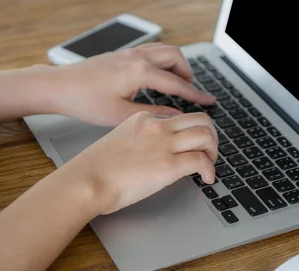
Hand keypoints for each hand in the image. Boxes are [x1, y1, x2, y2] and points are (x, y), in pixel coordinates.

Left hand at [49, 43, 214, 125]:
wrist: (58, 86)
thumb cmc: (85, 101)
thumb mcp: (122, 114)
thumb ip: (154, 113)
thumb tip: (175, 115)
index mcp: (140, 71)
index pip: (177, 83)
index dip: (196, 94)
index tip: (209, 100)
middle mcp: (137, 57)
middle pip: (176, 57)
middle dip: (188, 73)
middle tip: (191, 91)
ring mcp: (129, 52)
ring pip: (165, 50)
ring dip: (176, 64)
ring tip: (178, 83)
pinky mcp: (122, 53)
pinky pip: (152, 50)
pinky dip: (163, 61)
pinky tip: (158, 75)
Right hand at [65, 111, 217, 214]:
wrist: (85, 181)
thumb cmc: (95, 169)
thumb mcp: (120, 140)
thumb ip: (141, 139)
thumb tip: (159, 152)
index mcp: (143, 119)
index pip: (180, 117)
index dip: (192, 130)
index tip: (194, 143)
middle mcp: (157, 127)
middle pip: (201, 119)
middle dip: (212, 136)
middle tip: (209, 152)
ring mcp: (164, 144)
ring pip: (207, 135)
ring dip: (214, 151)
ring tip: (209, 164)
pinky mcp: (169, 165)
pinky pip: (202, 161)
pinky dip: (210, 170)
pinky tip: (206, 178)